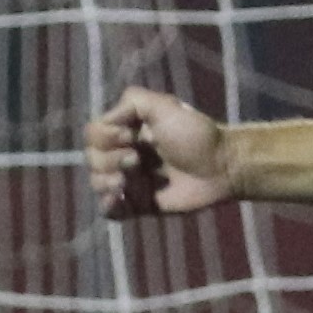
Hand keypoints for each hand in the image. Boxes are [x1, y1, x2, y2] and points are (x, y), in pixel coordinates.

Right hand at [88, 86, 240, 217]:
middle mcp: (124, 155)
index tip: (131, 135)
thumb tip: (108, 120)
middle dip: (110, 160)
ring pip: (97, 184)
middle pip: (91, 159)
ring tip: (129, 180)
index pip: (93, 134)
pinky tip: (120, 198)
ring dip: (107, 181)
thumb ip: (132, 101)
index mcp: (127, 132)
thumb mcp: (164, 105)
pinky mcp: (139, 205)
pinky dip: (109, 206)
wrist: (220, 166)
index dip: (106, 136)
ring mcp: (131, 182)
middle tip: (138, 160)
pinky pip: (110, 211)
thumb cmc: (195, 134)